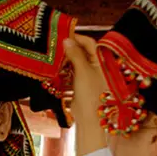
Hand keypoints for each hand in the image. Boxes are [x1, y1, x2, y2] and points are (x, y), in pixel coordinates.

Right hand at [63, 35, 108, 155]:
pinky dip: (64, 71)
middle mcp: (98, 66)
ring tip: (53, 58)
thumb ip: (75, 54)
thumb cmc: (92, 95)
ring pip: (76, 63)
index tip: (63, 35)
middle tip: (54, 46)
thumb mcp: (83, 71)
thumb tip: (66, 39)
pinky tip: (55, 70)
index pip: (90, 43)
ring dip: (65, 60)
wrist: (90, 120)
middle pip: (82, 52)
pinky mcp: (81, 86)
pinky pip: (72, 74)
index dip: (77, 38)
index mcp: (103, 61)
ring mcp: (90, 76)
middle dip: (69, 49)